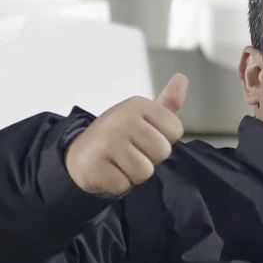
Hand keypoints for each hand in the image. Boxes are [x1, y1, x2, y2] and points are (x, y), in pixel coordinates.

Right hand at [65, 73, 187, 196]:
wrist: (80, 154)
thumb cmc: (119, 137)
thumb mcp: (144, 117)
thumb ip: (167, 104)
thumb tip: (182, 78)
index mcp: (138, 105)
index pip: (175, 130)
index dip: (163, 140)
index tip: (145, 138)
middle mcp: (122, 118)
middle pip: (162, 151)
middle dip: (149, 159)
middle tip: (131, 152)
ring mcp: (106, 140)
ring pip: (144, 171)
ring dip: (133, 174)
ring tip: (120, 163)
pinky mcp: (94, 164)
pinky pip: (123, 185)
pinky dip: (117, 184)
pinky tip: (107, 171)